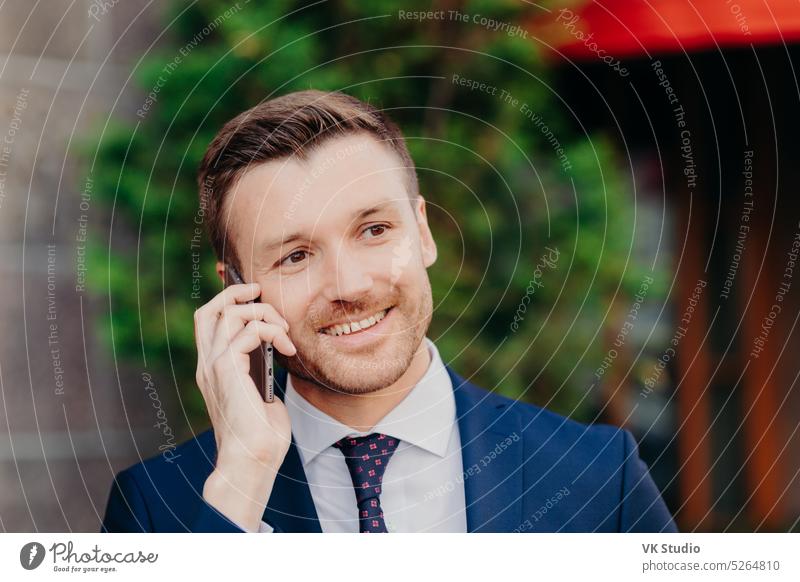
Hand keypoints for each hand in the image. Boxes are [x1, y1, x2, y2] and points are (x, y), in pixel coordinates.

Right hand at [193, 282, 295, 530]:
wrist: (252, 462)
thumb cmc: (261, 436)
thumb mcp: (261, 394)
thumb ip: (260, 371)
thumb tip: (276, 352)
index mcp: (213, 370)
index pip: (208, 323)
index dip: (227, 302)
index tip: (255, 298)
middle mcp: (208, 365)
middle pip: (208, 311)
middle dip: (235, 293)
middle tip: (261, 292)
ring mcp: (215, 367)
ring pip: (229, 314)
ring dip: (263, 312)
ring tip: (284, 329)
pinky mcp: (228, 371)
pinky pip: (248, 331)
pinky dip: (272, 331)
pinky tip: (288, 348)